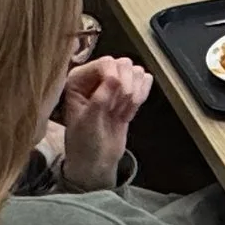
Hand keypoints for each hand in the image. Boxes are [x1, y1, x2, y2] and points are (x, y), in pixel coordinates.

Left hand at [58, 57, 152, 190]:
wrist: (95, 161)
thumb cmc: (84, 142)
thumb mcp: (87, 123)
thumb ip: (99, 99)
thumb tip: (115, 78)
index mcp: (79, 79)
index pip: (105, 63)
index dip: (114, 79)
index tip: (110, 103)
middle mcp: (97, 76)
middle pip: (124, 64)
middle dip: (125, 88)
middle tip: (114, 110)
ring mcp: (114, 82)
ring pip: (137, 71)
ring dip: (134, 94)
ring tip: (120, 112)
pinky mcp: (129, 90)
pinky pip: (145, 80)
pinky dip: (142, 95)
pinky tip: (129, 111)